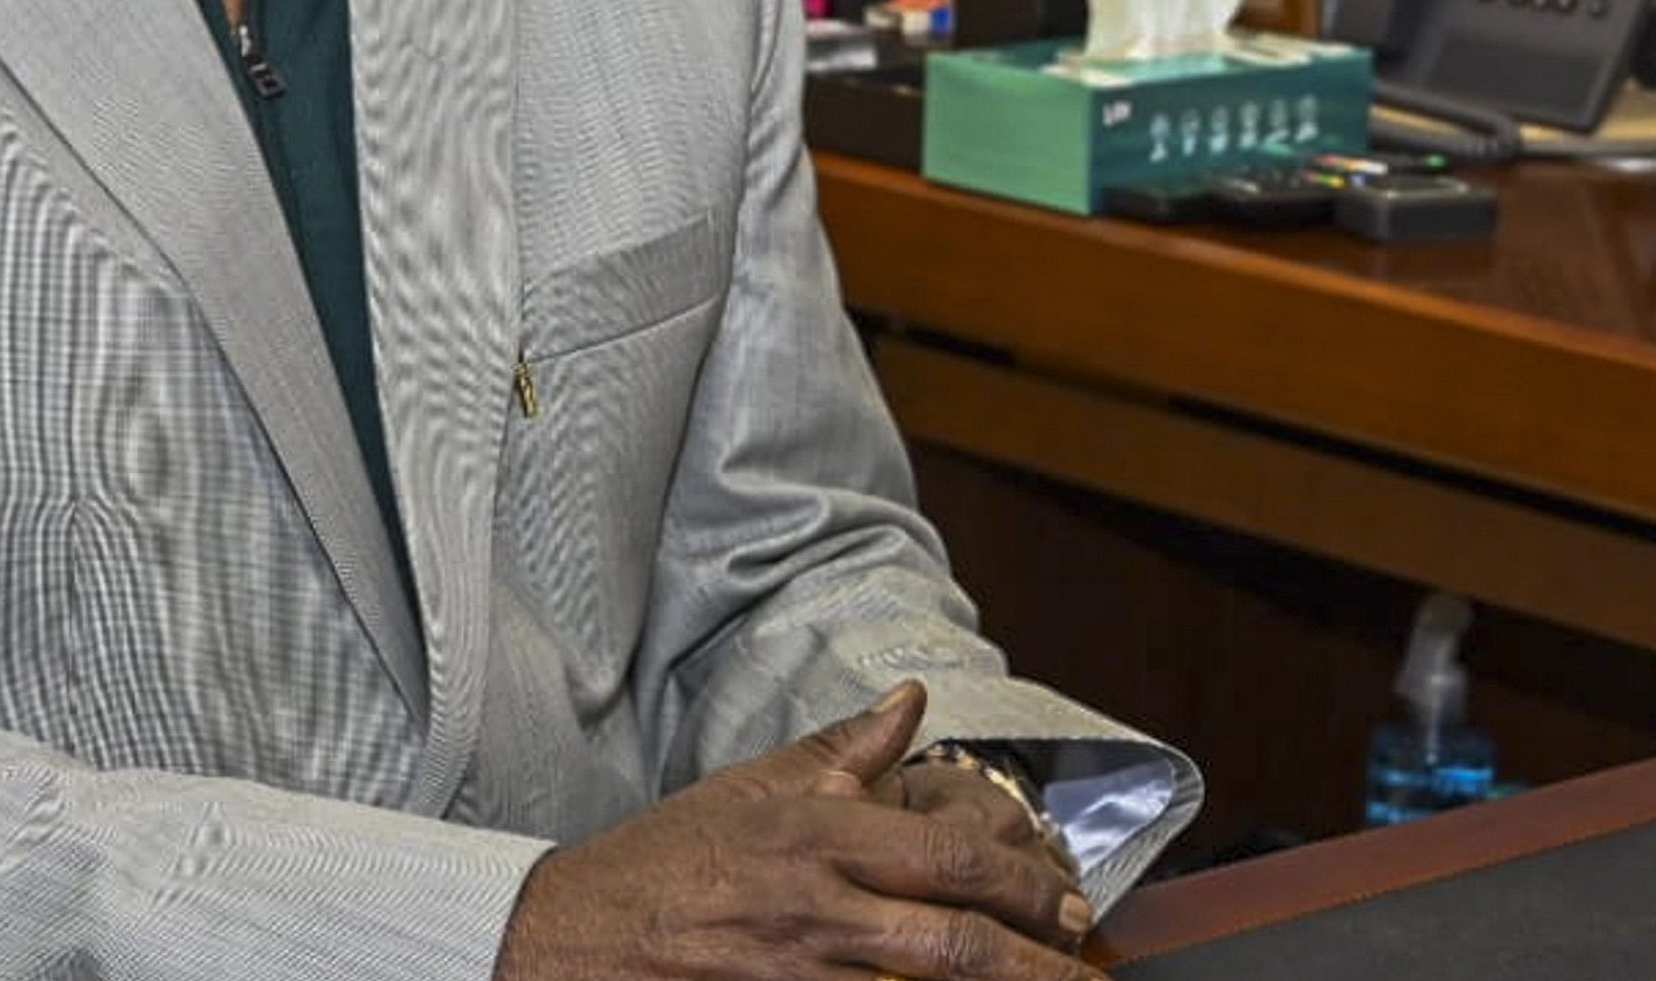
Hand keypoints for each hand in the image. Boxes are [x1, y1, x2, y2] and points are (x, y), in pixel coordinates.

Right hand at [492, 681, 1105, 980]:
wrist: (573, 936)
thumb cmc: (666, 862)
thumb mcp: (753, 789)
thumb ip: (843, 749)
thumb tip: (913, 701)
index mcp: (817, 835)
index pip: (946, 857)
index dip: (1020, 884)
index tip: (1067, 903)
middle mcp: (817, 906)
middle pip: (955, 943)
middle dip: (1035, 965)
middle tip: (1082, 973)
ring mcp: (800, 974)